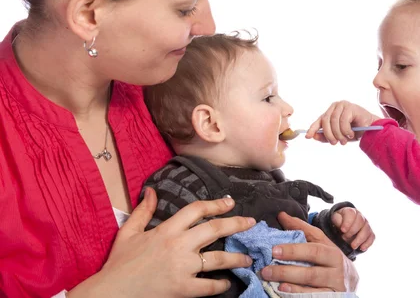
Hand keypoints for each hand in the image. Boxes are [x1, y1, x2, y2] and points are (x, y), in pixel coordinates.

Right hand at [68, 188, 255, 297]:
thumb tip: (150, 190)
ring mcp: (182, 267)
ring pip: (218, 259)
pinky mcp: (182, 289)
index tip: (230, 202)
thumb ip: (143, 211)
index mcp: (166, 230)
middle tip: (252, 223)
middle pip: (214, 229)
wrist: (110, 292)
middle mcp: (178, 245)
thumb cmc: (119, 263)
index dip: (215, 204)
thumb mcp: (129, 232)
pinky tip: (227, 282)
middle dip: (236, 224)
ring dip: (236, 257)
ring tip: (248, 258)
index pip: (196, 210)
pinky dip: (220, 285)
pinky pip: (208, 286)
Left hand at [260, 212, 358, 292]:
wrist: (351, 284)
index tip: (274, 249)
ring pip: (311, 283)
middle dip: (288, 266)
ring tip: (271, 278)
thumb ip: (303, 230)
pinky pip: (313, 296)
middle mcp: (337, 270)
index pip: (313, 249)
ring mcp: (335, 286)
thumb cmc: (331, 261)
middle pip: (311, 268)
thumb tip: (282, 215)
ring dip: (289, 281)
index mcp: (333, 253)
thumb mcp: (322, 245)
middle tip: (267, 266)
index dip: (294, 249)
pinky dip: (297, 293)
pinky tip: (283, 290)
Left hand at [306, 100, 379, 144]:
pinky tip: (351, 134)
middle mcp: (335, 107)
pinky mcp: (350, 107)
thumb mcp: (338, 136)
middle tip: (334, 143)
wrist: (371, 129)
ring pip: (334, 121)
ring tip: (344, 141)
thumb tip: (313, 136)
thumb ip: (326, 136)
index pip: (319, 120)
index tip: (308, 137)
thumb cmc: (354, 131)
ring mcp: (342, 105)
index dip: (313, 128)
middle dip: (329, 134)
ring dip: (338, 134)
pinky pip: (343, 121)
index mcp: (331, 112)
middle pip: (325, 121)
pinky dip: (346, 130)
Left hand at [331, 207, 374, 251]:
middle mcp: (360, 216)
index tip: (343, 230)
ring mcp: (366, 224)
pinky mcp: (369, 233)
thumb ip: (337, 220)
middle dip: (352, 231)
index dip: (348, 222)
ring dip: (359, 239)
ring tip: (352, 246)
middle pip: (360, 221)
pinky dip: (367, 243)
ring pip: (367, 230)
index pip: (351, 213)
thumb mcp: (334, 220)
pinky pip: (372, 237)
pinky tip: (361, 248)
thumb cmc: (338, 223)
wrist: (343, 229)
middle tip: (344, 238)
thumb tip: (341, 224)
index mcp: (350, 211)